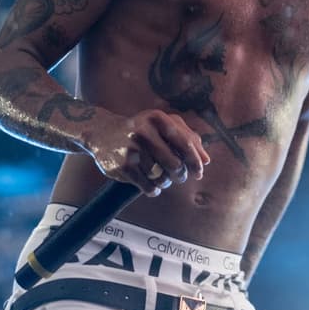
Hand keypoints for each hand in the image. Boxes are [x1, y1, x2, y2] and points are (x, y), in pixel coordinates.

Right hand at [82, 110, 208, 195]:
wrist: (102, 133)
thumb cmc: (141, 130)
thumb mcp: (162, 125)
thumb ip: (187, 137)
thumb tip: (206, 160)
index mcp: (158, 119)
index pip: (184, 143)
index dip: (195, 160)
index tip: (200, 172)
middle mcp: (144, 131)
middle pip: (175, 164)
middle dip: (180, 174)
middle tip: (179, 176)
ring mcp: (132, 149)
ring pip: (161, 177)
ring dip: (166, 182)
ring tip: (163, 178)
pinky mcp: (122, 166)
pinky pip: (148, 186)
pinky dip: (154, 190)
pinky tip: (154, 186)